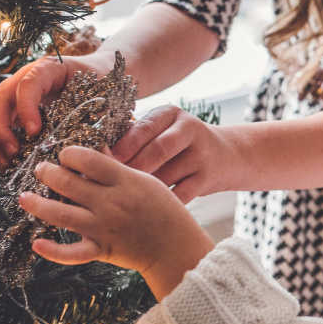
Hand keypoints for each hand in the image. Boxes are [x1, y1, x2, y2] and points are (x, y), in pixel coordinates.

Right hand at [0, 53, 111, 169]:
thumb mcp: (103, 92)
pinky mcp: (13, 106)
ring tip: (6, 163)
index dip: (26, 108)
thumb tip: (97, 148)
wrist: (97, 72)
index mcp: (50, 68)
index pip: (28, 84)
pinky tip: (5, 162)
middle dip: (1, 127)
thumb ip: (98, 113)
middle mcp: (26, 77)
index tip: (34, 132)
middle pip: (0, 97)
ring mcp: (16, 91)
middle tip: (13, 152)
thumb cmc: (101, 83)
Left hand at [19, 146, 213, 298]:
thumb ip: (119, 169)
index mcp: (125, 181)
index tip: (65, 154)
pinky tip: (36, 243)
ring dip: (37, 204)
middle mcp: (111, 203)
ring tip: (24, 197)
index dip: (70, 154)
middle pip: (68, 183)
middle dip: (48, 173)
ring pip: (60, 214)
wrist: (175, 247)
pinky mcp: (101, 250)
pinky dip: (52, 251)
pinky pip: (71, 253)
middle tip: (41, 169)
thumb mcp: (146, 181)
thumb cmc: (164, 210)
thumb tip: (93, 152)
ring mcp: (103, 228)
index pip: (88, 159)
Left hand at [111, 105, 242, 203]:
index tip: (102, 163)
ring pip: (166, 176)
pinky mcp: (207, 178)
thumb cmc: (178, 145)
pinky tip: (145, 209)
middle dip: (132, 169)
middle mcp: (190, 130)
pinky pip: (179, 195)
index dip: (123, 147)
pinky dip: (161, 204)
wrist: (226, 155)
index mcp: (171, 113)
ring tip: (122, 200)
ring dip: (143, 190)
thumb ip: (135, 136)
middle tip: (109, 185)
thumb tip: (97, 155)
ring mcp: (201, 155)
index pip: (144, 128)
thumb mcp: (162, 129)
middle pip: (157, 151)